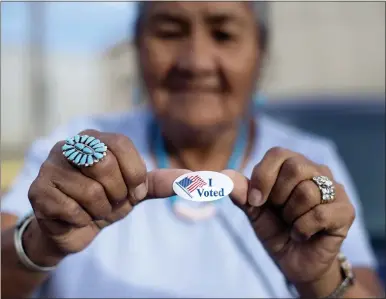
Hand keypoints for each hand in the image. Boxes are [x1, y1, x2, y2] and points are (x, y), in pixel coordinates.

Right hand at [27, 130, 186, 260]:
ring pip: (89, 191)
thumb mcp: (137, 190)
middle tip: (112, 201)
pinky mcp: (38, 190)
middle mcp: (71, 145)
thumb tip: (211, 177)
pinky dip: (81, 220)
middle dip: (117, 193)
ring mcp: (51, 166)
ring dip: (100, 210)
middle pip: (104, 164)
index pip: (122, 145)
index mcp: (97, 138)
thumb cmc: (107, 200)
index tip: (134, 191)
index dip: (134, 173)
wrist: (75, 227)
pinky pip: (71, 209)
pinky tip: (74, 216)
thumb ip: (166, 181)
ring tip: (93, 209)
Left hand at [226, 147, 355, 285]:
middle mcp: (316, 171)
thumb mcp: (254, 211)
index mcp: (292, 165)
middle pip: (295, 167)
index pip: (277, 154)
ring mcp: (335, 189)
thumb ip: (242, 193)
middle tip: (279, 212)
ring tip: (292, 223)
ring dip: (291, 216)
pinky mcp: (345, 211)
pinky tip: (302, 235)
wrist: (294, 261)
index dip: (262, 177)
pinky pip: (319, 214)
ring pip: (307, 192)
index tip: (255, 201)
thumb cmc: (275, 229)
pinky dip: (302, 229)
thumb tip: (225, 176)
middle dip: (278, 196)